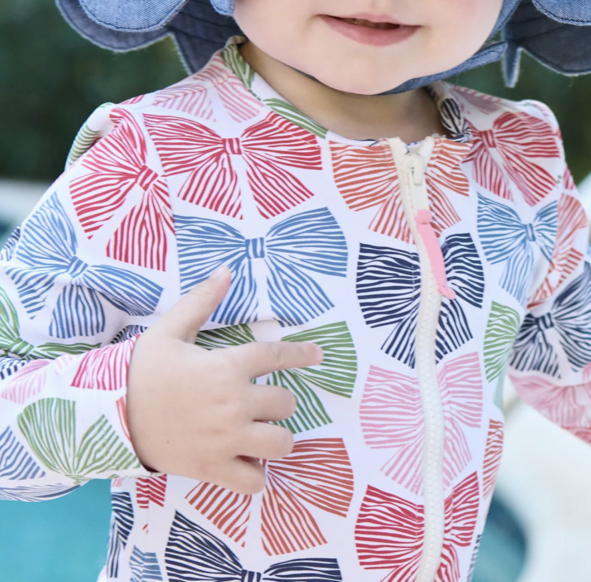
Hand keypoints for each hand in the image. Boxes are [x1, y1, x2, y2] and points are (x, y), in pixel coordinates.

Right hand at [126, 266, 322, 493]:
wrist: (110, 415)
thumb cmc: (142, 370)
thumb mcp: (170, 329)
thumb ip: (202, 301)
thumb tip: (226, 270)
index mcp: (226, 367)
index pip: (278, 357)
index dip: (302, 354)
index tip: (318, 354)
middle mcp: (234, 404)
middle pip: (285, 403)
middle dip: (279, 401)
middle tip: (262, 401)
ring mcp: (226, 440)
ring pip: (280, 444)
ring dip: (277, 438)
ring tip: (262, 433)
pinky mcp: (212, 469)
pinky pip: (253, 482)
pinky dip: (256, 475)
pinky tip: (247, 462)